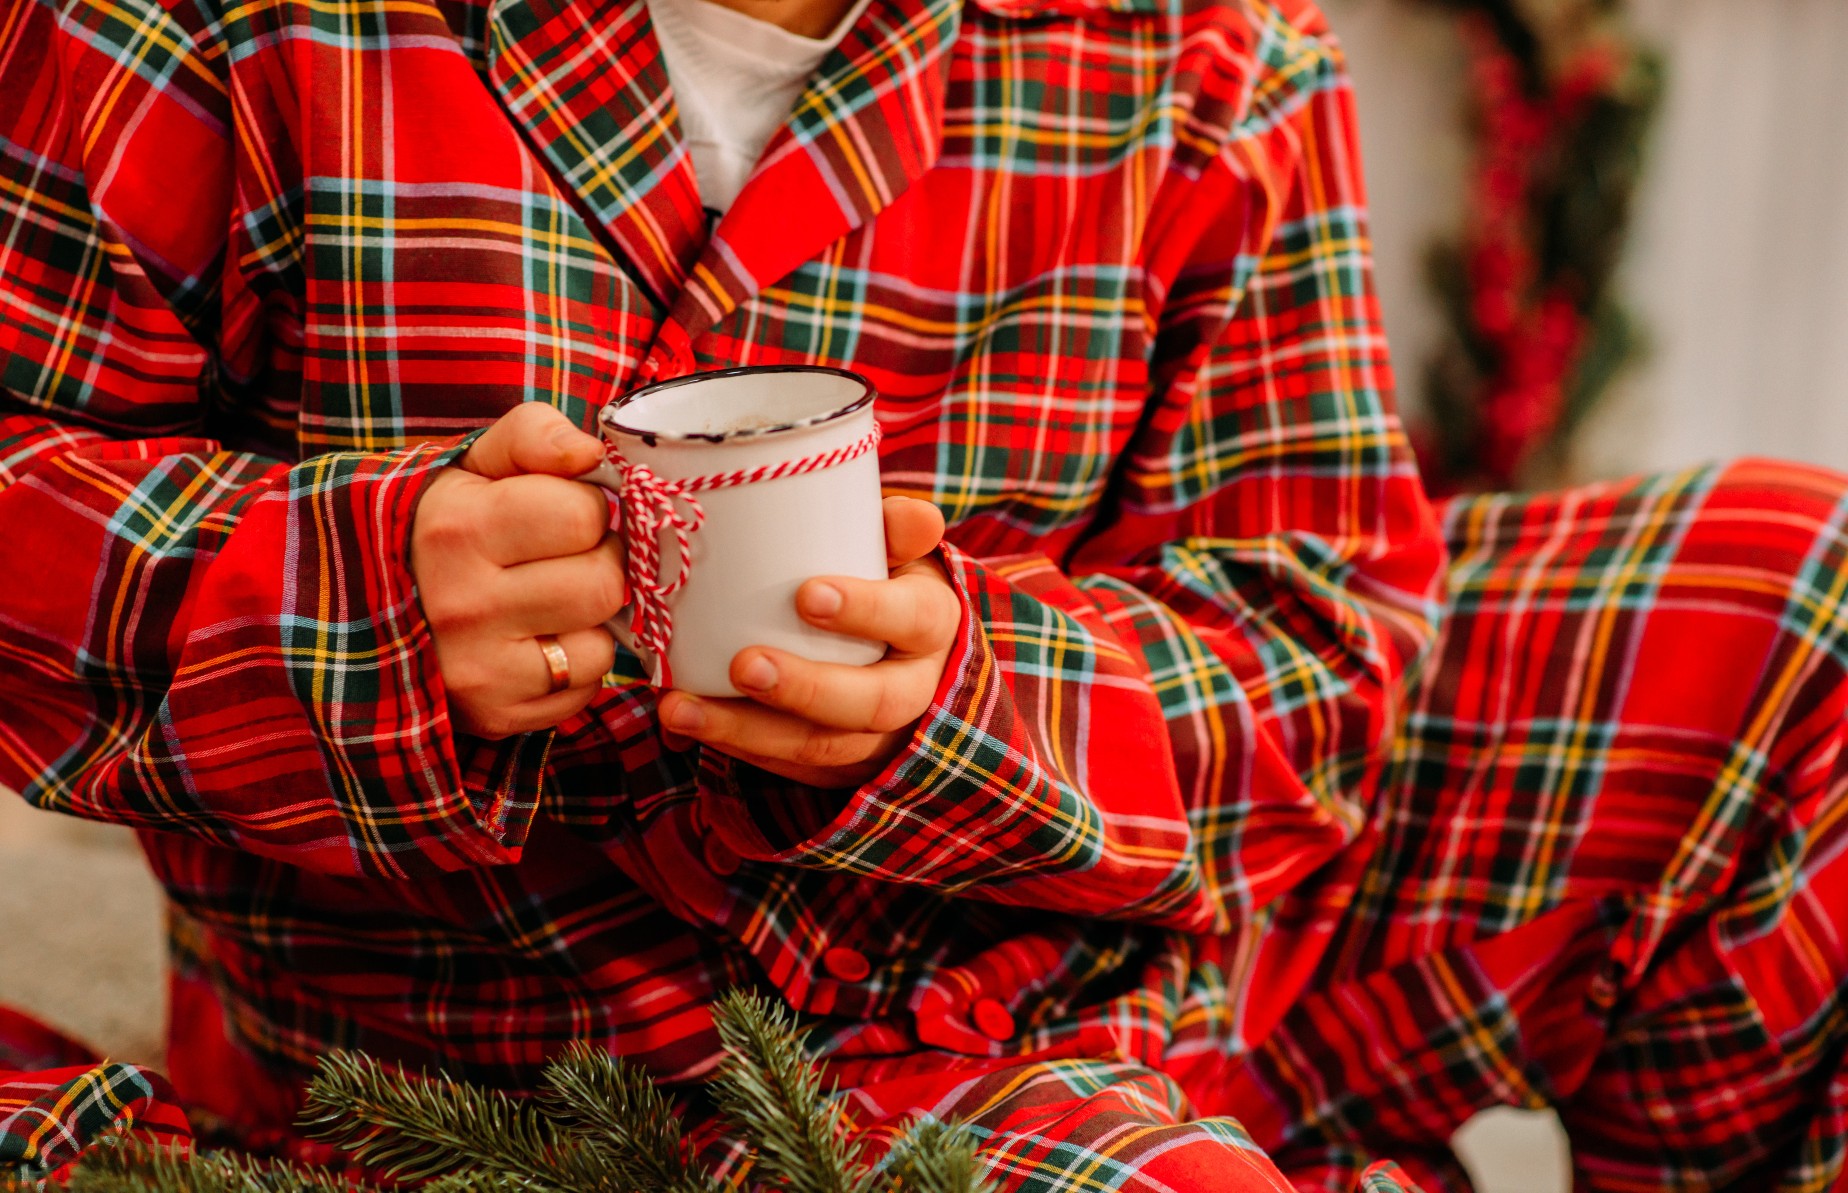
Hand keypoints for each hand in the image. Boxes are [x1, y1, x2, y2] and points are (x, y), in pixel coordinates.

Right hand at [411, 404, 625, 739]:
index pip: (581, 515)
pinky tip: (536, 643)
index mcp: (457, 529)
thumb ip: (534, 436)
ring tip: (549, 602)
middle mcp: (463, 606)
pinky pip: (584, 690)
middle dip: (597, 563)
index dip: (584, 508)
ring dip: (589, 621)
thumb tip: (591, 454)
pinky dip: (574, 667)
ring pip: (600, 645)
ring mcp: (478, 671)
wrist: (364, 610)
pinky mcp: (494, 717)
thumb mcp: (472, 462)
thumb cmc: (441, 525)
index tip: (559, 514)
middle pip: (602, 584)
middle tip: (565, 560)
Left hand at [657, 497, 959, 787]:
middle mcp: (916, 688)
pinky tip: (687, 728)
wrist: (888, 641)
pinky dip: (737, 749)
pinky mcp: (838, 765)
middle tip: (743, 665)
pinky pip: (790, 767)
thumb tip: (915, 518)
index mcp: (933, 625)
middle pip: (873, 701)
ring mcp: (878, 737)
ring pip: (823, 746)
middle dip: (805, 688)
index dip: (866, 611)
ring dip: (748, 731)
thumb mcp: (894, 547)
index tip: (805, 595)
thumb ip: (895, 528)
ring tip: (681, 709)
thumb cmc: (879, 577)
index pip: (913, 619)